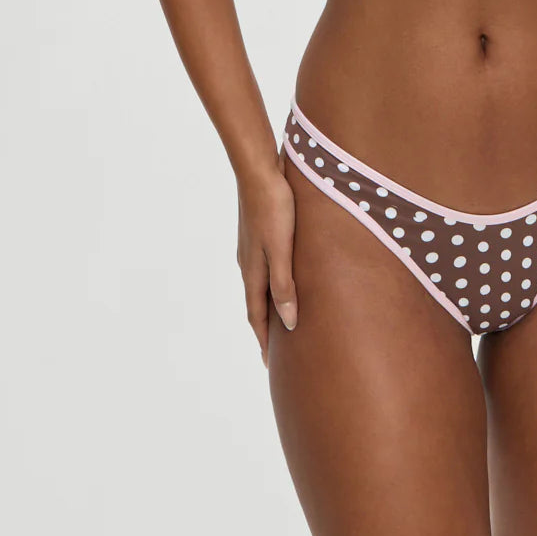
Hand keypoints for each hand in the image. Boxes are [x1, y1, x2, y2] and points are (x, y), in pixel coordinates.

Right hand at [236, 149, 297, 366]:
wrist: (258, 170)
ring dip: (268, 307)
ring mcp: (251, 248)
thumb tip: (288, 323)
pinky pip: (263, 269)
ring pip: (260, 286)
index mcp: (253, 271)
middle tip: (275, 352)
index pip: (257, 316)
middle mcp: (248, 263)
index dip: (264, 341)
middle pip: (256, 304)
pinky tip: (280, 280)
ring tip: (280, 322)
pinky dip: (270, 285)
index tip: (270, 365)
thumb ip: (284, 285)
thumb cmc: (274, 208)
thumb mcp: (282, 250)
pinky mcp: (258, 234)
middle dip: (265, 329)